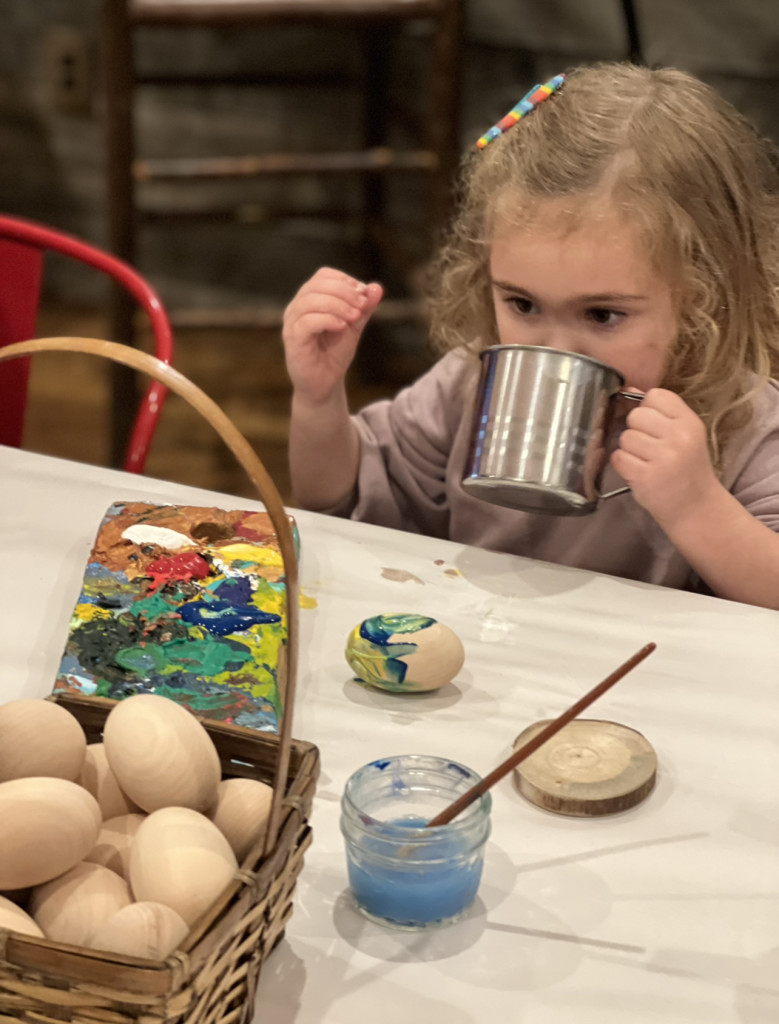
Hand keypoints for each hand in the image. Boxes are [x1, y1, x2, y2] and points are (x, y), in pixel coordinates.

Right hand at [282, 267, 382, 404]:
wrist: (326, 383)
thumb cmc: (335, 352)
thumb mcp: (355, 326)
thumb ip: (365, 307)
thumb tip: (376, 287)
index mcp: (310, 298)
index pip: (324, 275)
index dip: (346, 281)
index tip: (364, 296)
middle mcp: (297, 306)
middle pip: (317, 284)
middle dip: (344, 292)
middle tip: (363, 306)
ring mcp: (292, 322)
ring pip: (310, 300)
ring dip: (338, 305)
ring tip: (355, 317)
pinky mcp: (292, 339)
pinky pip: (306, 321)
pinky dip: (327, 319)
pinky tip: (342, 327)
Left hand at [610, 388, 720, 528]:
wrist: (696, 508)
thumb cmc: (686, 469)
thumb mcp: (683, 436)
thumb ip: (658, 412)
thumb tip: (627, 388)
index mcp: (690, 422)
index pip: (655, 396)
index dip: (647, 409)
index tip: (655, 427)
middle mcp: (679, 437)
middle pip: (636, 416)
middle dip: (636, 431)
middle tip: (650, 449)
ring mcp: (663, 457)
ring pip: (625, 437)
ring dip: (629, 450)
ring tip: (646, 462)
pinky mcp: (646, 476)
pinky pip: (618, 458)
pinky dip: (623, 465)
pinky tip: (638, 472)